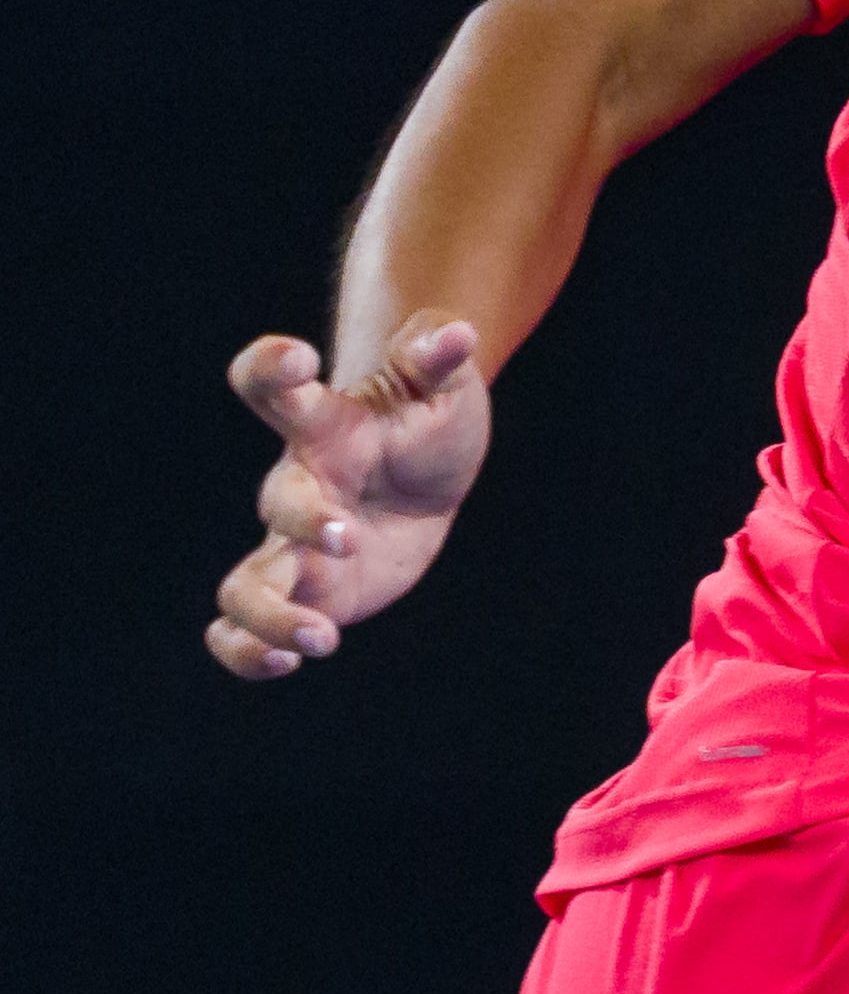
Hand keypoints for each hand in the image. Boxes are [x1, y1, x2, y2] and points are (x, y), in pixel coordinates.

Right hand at [204, 320, 489, 678]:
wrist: (425, 476)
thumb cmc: (427, 421)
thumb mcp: (443, 385)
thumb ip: (437, 354)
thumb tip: (459, 332)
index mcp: (324, 425)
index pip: (273, 387)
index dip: (270, 367)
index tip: (297, 357)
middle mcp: (298, 486)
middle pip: (277, 500)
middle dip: (305, 522)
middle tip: (347, 537)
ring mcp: (292, 544)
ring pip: (244, 585)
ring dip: (269, 615)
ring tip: (319, 637)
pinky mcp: (303, 591)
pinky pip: (244, 628)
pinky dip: (248, 650)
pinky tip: (287, 660)